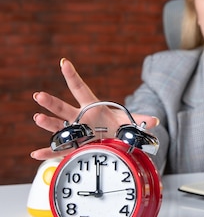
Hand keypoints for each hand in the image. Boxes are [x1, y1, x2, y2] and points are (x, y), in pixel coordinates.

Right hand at [31, 58, 158, 159]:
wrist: (114, 143)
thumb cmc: (118, 128)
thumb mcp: (130, 122)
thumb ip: (141, 120)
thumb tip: (155, 121)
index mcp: (92, 107)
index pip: (80, 88)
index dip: (72, 75)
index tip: (63, 62)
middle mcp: (80, 118)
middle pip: (64, 107)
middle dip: (51, 102)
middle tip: (38, 95)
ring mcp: (75, 132)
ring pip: (58, 127)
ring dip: (47, 123)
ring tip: (37, 118)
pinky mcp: (73, 147)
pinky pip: (58, 150)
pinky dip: (47, 152)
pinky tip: (35, 153)